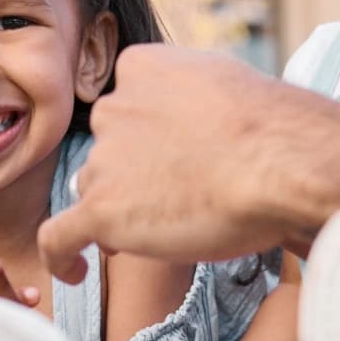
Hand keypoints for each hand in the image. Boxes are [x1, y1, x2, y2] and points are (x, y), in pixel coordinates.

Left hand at [37, 46, 339, 282]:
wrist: (282, 163)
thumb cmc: (275, 129)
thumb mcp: (228, 82)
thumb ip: (194, 95)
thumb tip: (201, 117)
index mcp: (141, 68)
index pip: (127, 107)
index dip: (147, 139)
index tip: (171, 160)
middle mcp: (113, 108)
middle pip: (107, 152)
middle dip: (133, 176)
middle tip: (177, 199)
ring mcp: (104, 160)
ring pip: (93, 192)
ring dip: (118, 212)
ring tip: (161, 232)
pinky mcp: (101, 210)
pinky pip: (57, 238)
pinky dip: (60, 257)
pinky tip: (75, 272)